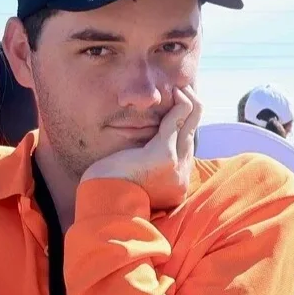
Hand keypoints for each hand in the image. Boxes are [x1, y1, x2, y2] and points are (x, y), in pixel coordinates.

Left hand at [81, 86, 199, 208]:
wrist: (101, 207)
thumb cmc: (108, 192)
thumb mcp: (133, 177)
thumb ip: (146, 163)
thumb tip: (145, 147)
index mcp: (176, 183)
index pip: (187, 147)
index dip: (186, 124)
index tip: (178, 106)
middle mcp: (181, 176)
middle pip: (193, 134)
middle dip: (191, 108)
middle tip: (182, 89)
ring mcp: (175, 167)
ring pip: (190, 126)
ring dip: (187, 102)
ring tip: (179, 87)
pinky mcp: (163, 156)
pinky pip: (176, 123)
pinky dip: (178, 105)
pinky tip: (175, 93)